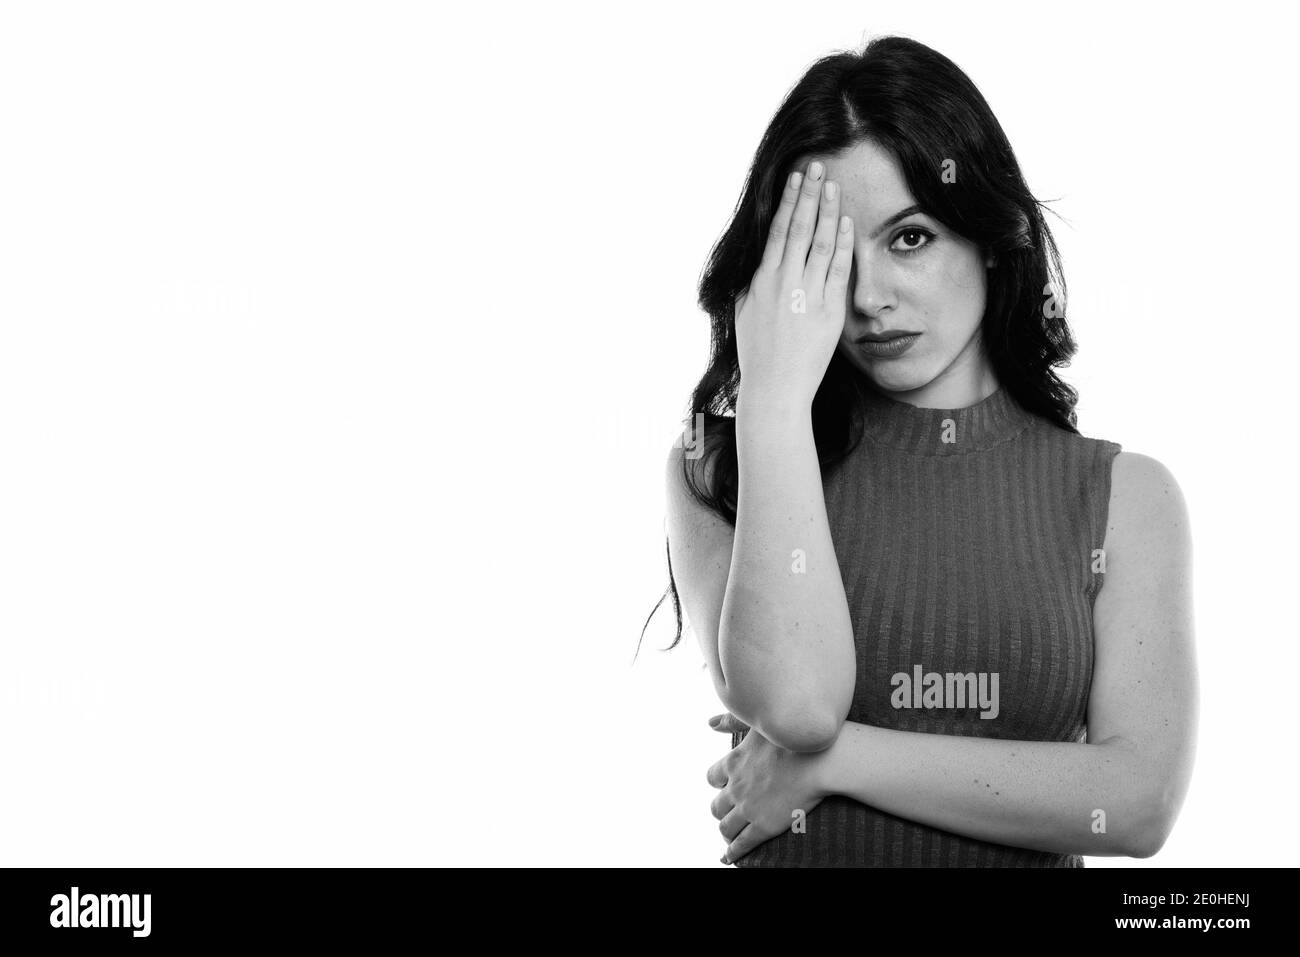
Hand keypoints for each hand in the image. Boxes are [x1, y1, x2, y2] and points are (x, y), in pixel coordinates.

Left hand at [705, 712, 830, 863]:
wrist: (821, 759)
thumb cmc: (794, 737)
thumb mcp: (758, 725)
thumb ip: (732, 721)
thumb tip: (710, 723)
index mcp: (733, 762)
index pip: (712, 778)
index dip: (720, 783)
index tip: (728, 786)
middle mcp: (736, 787)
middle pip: (716, 806)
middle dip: (723, 810)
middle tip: (732, 813)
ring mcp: (748, 808)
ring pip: (726, 827)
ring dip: (728, 831)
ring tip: (732, 835)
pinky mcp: (763, 826)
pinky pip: (742, 845)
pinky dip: (733, 853)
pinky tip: (730, 857)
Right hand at [734, 160, 853, 409]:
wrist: (775, 389)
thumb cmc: (758, 354)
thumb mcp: (745, 312)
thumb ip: (754, 283)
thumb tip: (761, 262)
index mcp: (762, 281)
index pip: (779, 231)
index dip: (790, 201)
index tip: (797, 177)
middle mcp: (785, 283)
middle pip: (800, 228)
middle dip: (810, 194)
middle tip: (818, 165)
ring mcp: (808, 296)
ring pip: (820, 243)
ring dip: (828, 210)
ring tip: (834, 185)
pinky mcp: (829, 312)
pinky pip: (837, 270)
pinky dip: (843, 243)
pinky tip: (847, 222)